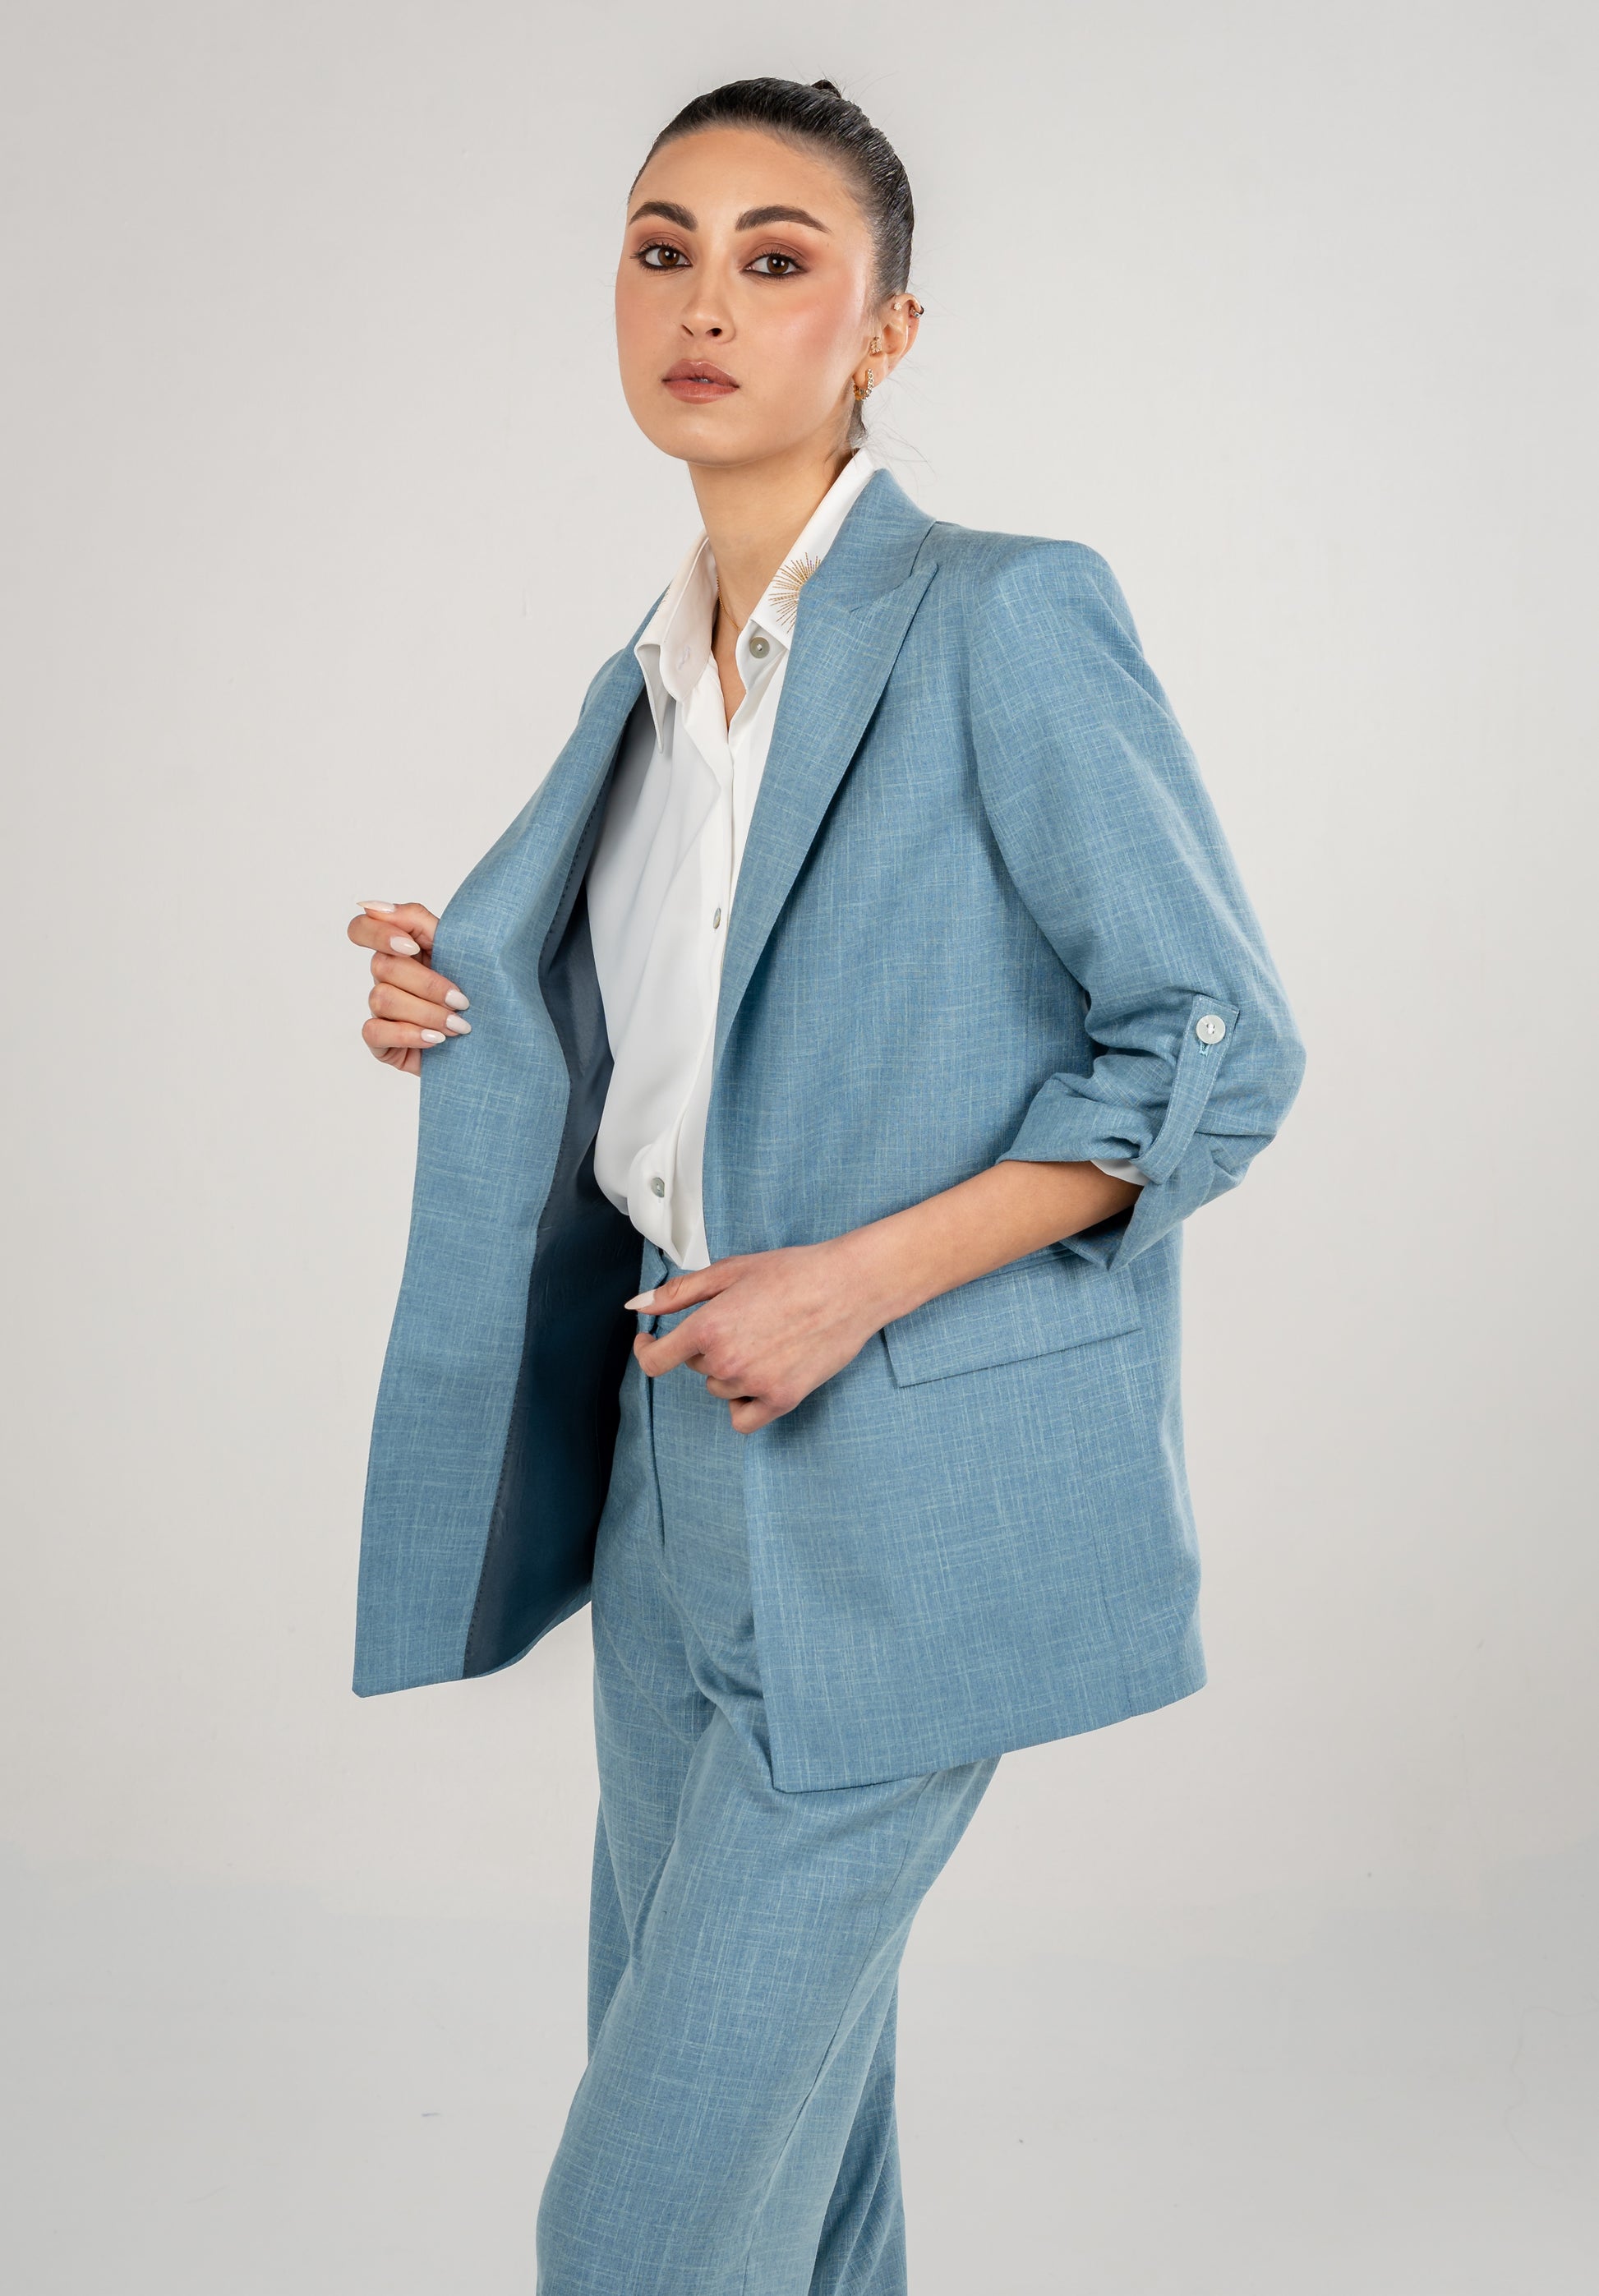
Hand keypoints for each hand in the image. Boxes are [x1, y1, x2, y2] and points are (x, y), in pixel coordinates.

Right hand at [345, 900, 470, 1074]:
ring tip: (458, 1026)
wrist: (488, 1037)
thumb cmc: (471, 991)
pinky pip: (374, 1032)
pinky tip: (436, 1039)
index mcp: (398, 950)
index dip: (378, 934)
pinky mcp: (379, 1041)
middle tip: (462, 1001)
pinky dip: (408, 1034)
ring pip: (382, 999)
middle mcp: (384, 978)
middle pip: (383, 966)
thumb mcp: (455, 948)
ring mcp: (379, 1009)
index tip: (411, 947)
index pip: (361, 928)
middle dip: (429, 985)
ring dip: (427, 1013)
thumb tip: (376, 907)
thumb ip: (418, 921)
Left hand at [629, 1240, 886, 1433]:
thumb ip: (677, 1293)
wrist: (850, 1286)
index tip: (649, 1342)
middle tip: (745, 1320)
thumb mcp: (729, 1271)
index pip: (655, 1360)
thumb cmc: (794, 1272)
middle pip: (697, 1367)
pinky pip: (743, 1418)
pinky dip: (745, 1403)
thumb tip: (637, 1306)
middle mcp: (726, 1361)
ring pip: (720, 1389)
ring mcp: (754, 1385)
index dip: (645, 1350)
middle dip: (709, 1347)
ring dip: (730, 1372)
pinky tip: (760, 1379)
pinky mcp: (782, 1400)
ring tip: (764, 1340)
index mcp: (708, 1327)